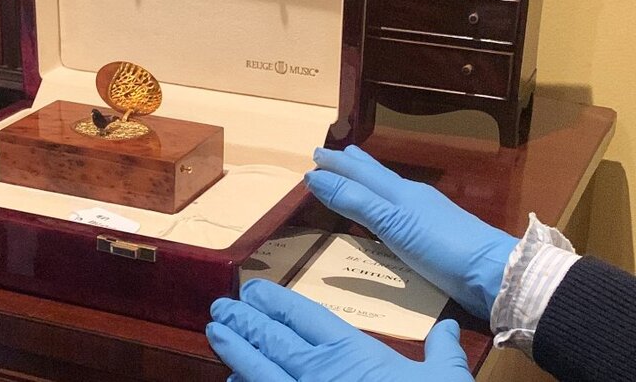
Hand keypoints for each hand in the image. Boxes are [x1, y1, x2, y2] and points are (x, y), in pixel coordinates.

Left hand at [208, 279, 473, 381]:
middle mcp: (317, 370)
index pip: (303, 315)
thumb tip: (447, 327)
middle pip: (270, 337)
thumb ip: (443, 352)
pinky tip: (231, 381)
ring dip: (233, 349)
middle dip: (243, 320)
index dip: (274, 301)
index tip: (252, 290)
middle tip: (219, 306)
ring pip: (257, 368)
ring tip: (214, 332)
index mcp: (349, 350)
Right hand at [306, 145, 516, 319]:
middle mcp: (411, 197)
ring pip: (389, 191)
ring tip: (359, 174)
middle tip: (336, 153)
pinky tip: (389, 213)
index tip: (314, 156)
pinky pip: (400, 210)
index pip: (360, 173)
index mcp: (398, 192)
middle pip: (377, 175)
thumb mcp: (391, 223)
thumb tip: (315, 176)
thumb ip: (355, 201)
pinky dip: (384, 203)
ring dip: (368, 182)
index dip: (336, 166)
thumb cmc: (440, 246)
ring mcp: (427, 215)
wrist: (493, 272)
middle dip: (354, 165)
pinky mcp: (436, 235)